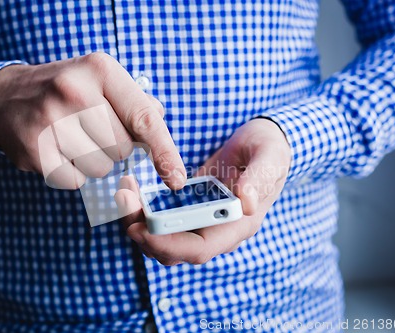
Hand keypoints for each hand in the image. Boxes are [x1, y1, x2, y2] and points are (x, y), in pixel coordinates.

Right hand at [0, 53, 185, 189]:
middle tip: (92, 130)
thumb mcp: (100, 80)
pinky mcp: (34, 151)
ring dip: (94, 161)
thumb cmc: (64, 90)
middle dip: (115, 147)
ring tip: (72, 138)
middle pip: (123, 149)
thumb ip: (136, 101)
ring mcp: (50, 122)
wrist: (5, 97)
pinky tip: (58, 150)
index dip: (165, 151)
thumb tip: (160, 126)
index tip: (176, 176)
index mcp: (99, 70)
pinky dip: (73, 172)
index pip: (144, 118)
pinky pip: (76, 181)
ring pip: (101, 167)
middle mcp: (74, 92)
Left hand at [115, 118, 290, 264]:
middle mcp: (218, 230)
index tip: (142, 228)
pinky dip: (144, 210)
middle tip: (123, 201)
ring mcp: (202, 221)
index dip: (169, 244)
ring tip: (124, 193)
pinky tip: (133, 190)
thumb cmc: (270, 150)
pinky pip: (163, 220)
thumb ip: (259, 178)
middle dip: (143, 232)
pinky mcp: (191, 209)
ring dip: (138, 222)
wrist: (263, 144)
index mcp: (238, 225)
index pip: (200, 249)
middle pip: (174, 250)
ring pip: (163, 238)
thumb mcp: (270, 157)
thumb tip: (246, 203)